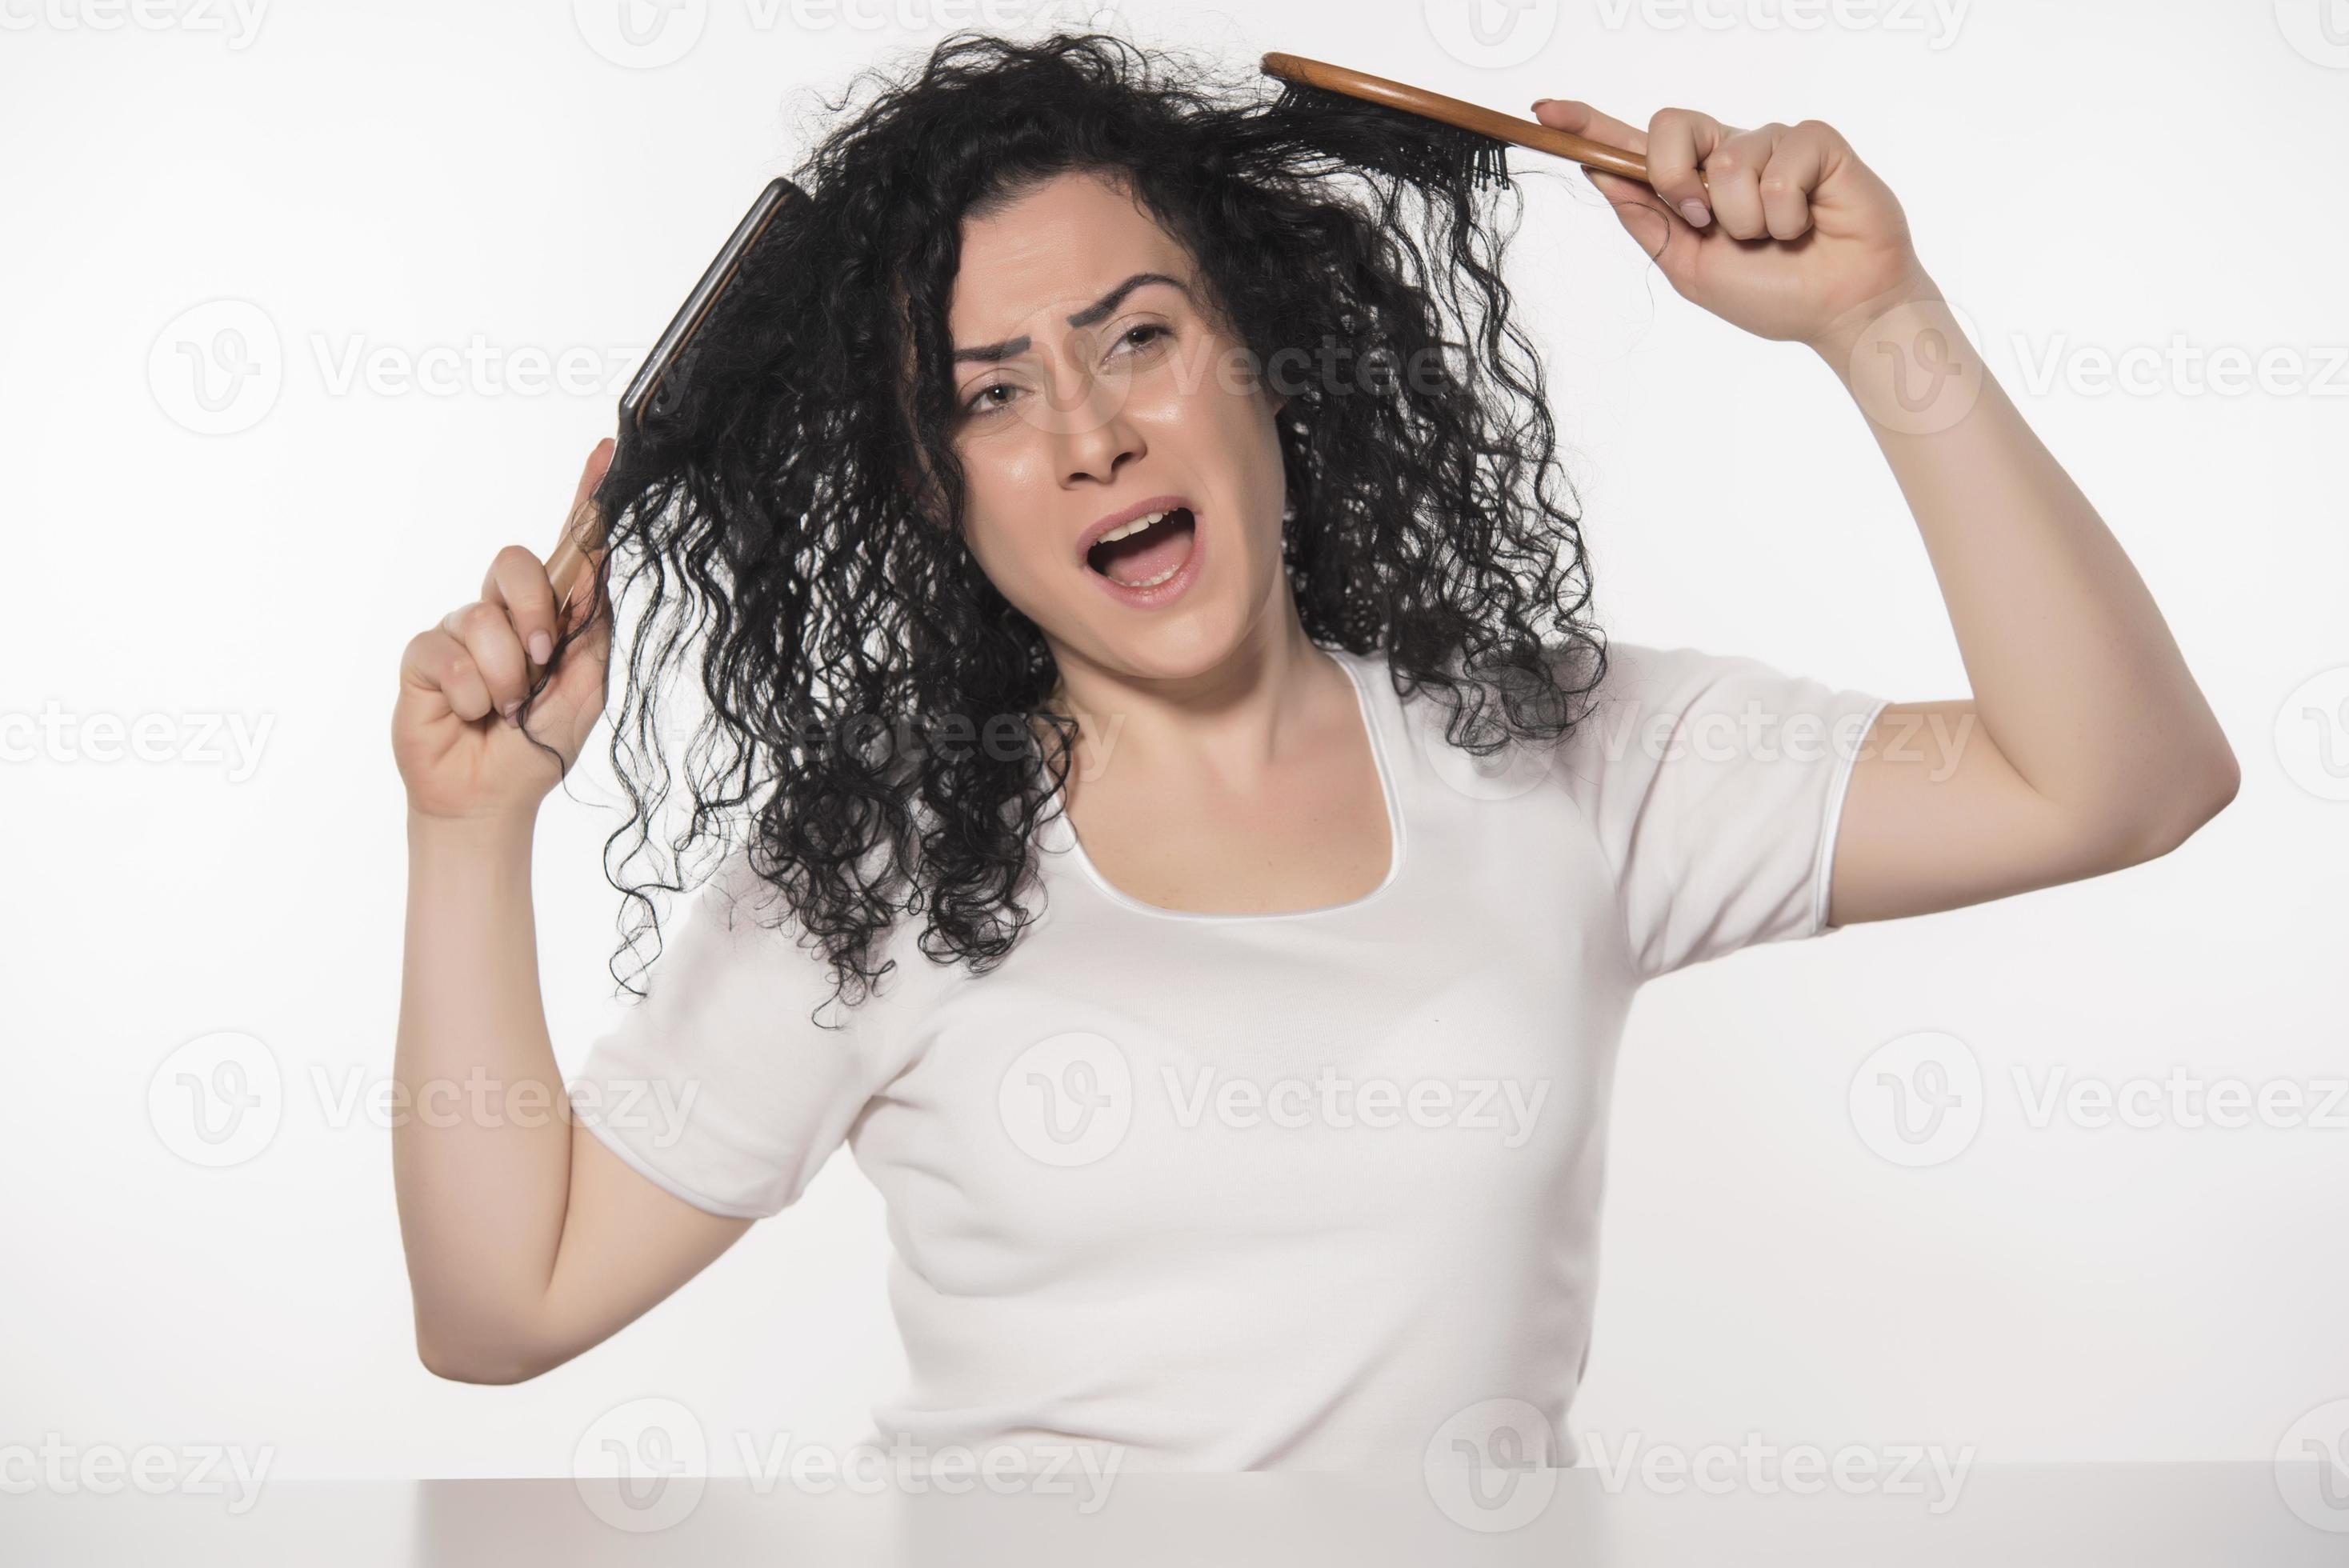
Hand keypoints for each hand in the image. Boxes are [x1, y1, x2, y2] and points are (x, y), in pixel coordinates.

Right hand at [392, 439, 616, 823]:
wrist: (492, 796)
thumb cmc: (539, 743)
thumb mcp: (585, 687)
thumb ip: (589, 629)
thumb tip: (594, 569)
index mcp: (551, 615)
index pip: (568, 549)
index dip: (585, 501)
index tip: (607, 454)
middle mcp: (504, 612)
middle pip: (516, 563)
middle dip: (534, 614)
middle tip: (539, 662)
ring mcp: (461, 630)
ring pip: (483, 616)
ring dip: (504, 675)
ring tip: (504, 707)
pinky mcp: (425, 655)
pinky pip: (447, 651)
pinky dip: (470, 692)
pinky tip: (471, 713)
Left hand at [1534, 100, 1933, 352]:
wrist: (1839, 310)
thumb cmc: (1773, 292)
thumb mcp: (1691, 267)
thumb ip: (1649, 221)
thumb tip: (1602, 176)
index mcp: (1691, 183)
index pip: (1634, 145)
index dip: (1589, 125)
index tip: (1545, 112)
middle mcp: (1727, 154)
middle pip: (1668, 126)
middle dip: (1675, 179)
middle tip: (1708, 222)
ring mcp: (1770, 143)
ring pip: (1728, 161)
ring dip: (1747, 220)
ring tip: (1777, 236)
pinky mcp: (1815, 141)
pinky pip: (1779, 167)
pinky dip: (1787, 213)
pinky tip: (1808, 223)